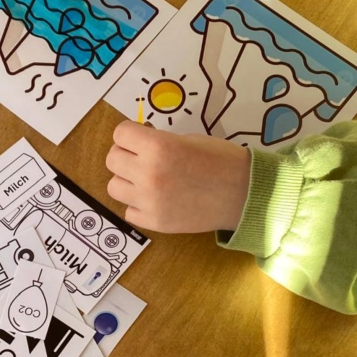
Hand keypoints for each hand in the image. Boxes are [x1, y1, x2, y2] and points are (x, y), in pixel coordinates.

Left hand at [106, 122, 250, 232]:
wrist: (244, 194)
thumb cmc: (220, 160)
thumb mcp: (187, 139)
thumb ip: (157, 142)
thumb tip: (135, 145)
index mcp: (158, 148)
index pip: (120, 134)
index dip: (130, 134)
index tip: (139, 138)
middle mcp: (148, 174)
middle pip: (112, 160)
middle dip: (125, 155)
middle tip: (141, 158)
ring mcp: (148, 201)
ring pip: (114, 187)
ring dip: (127, 181)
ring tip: (147, 180)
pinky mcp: (153, 222)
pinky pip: (128, 210)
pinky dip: (138, 204)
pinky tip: (156, 199)